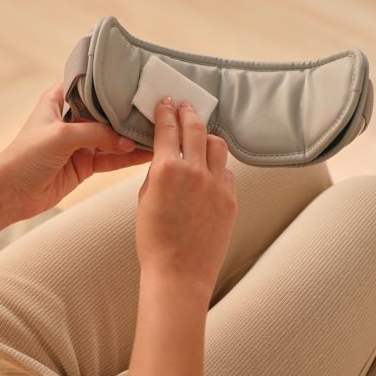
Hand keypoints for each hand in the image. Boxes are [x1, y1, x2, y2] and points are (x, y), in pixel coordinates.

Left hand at [0, 80, 153, 217]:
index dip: (112, 82)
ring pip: (113, 136)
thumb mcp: (61, 136)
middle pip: (106, 111)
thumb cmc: (25, 156)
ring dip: (132, 136)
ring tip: (159, 131)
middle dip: (128, 112)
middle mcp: (72, 118)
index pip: (91, 84)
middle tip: (156, 107)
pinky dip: (128, 157)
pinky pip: (112, 158)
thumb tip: (127, 140)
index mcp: (59, 99)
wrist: (10, 193)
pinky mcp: (85, 164)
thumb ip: (96, 133)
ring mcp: (80, 142)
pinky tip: (148, 154)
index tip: (138, 79)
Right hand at [135, 97, 236, 294]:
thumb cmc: (153, 240)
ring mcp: (217, 185)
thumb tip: (166, 156)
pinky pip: (226, 173)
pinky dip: (217, 167)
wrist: (178, 274)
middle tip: (185, 106)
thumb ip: (157, 172)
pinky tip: (208, 172)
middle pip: (196, 128)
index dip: (166, 111)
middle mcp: (195, 171)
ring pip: (217, 146)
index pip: (168, 128)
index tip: (166, 101)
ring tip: (200, 137)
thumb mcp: (144, 199)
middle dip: (189, 113)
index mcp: (167, 169)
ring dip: (206, 137)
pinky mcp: (231, 200)